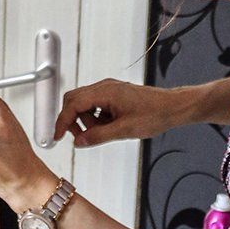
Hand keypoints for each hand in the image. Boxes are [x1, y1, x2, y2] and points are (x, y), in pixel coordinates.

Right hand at [53, 78, 182, 147]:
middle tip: (80, 137)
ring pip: (84, 104)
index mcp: (105, 92)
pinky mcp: (114, 95)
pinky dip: (96, 118)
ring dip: (86, 121)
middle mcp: (105, 87)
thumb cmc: (154, 114)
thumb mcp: (124, 130)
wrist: (172, 107)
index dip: (62, 121)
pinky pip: (95, 105)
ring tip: (102, 132)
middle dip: (72, 120)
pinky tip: (108, 127)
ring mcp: (109, 90)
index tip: (57, 136)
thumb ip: (98, 136)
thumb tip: (80, 142)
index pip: (73, 104)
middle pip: (74, 100)